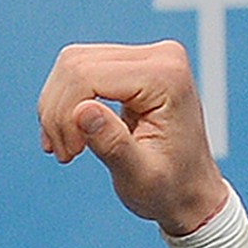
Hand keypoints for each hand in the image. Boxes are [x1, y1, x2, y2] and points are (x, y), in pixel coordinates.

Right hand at [37, 39, 228, 235]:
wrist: (190, 192)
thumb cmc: (171, 188)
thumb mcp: (141, 176)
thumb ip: (113, 143)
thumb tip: (81, 111)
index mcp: (166, 77)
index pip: (88, 75)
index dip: (65, 114)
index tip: (70, 153)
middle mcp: (159, 56)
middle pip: (76, 64)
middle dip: (58, 112)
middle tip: (66, 152)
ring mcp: (146, 57)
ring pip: (72, 64)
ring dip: (57, 109)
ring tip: (67, 146)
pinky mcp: (132, 65)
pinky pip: (81, 70)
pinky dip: (65, 104)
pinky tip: (70, 133)